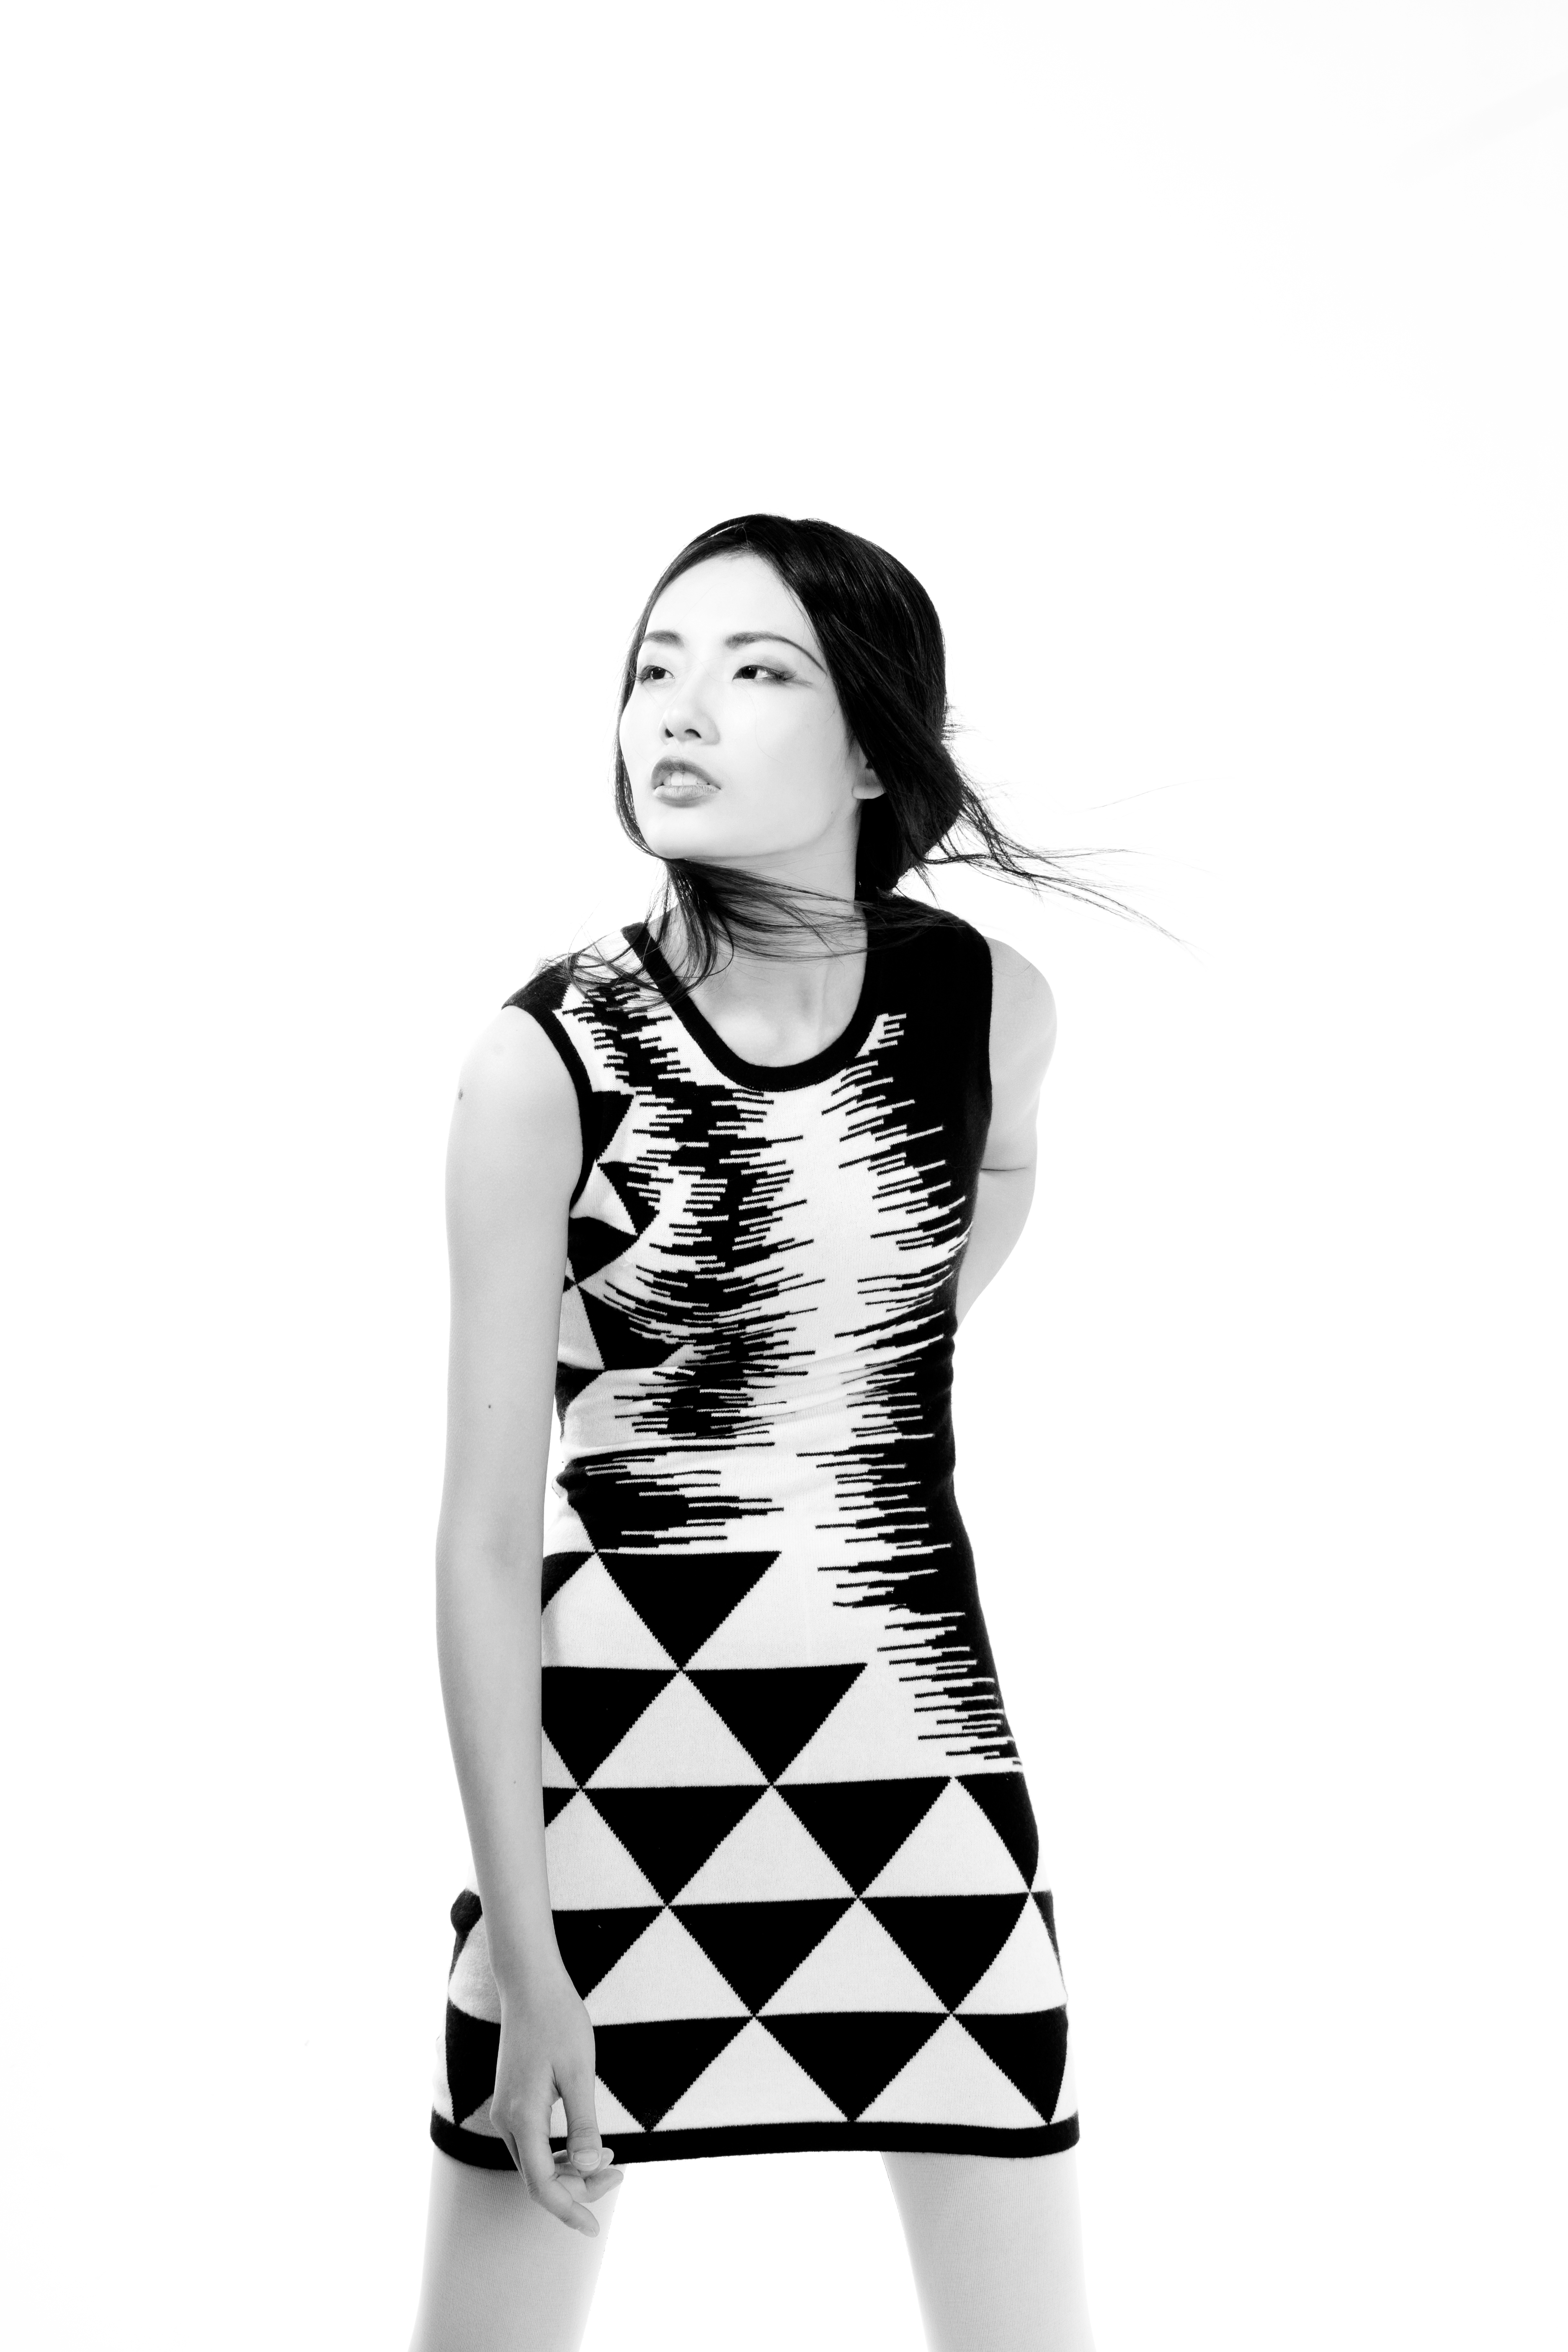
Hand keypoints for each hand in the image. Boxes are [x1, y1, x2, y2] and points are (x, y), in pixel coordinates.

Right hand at [491, 1965, 623, 2234]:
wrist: (530, 1984)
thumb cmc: (558, 2021)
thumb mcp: (579, 2072)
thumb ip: (583, 2124)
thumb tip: (589, 2170)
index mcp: (523, 2117)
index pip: (541, 2185)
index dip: (569, 2211)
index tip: (596, 2227)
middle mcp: (507, 2121)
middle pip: (537, 2179)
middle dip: (577, 2189)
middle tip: (620, 2174)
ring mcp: (506, 2112)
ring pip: (534, 2165)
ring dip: (569, 2173)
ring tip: (611, 2161)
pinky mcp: (512, 2103)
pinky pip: (532, 2146)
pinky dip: (558, 2155)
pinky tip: (585, 2146)